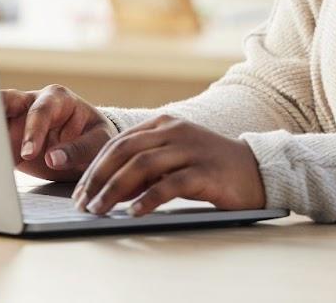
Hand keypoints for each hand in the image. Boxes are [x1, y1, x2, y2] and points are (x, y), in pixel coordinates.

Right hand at [2, 85, 112, 181]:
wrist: (90, 149)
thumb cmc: (96, 138)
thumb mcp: (99, 142)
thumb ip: (79, 149)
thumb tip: (53, 158)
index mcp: (57, 99)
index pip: (40, 111)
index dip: (32, 131)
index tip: (29, 154)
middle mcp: (31, 104)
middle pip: (5, 102)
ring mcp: (15, 119)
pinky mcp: (5, 137)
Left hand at [72, 114, 265, 215]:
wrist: (256, 170)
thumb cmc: (209, 167)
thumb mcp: (174, 158)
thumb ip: (145, 166)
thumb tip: (109, 189)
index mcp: (163, 124)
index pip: (118, 142)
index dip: (94, 167)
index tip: (80, 192)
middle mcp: (174, 131)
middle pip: (124, 151)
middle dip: (98, 178)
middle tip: (83, 203)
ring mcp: (190, 149)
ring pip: (142, 166)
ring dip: (115, 189)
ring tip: (100, 210)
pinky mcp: (205, 171)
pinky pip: (170, 184)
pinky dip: (148, 199)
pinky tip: (135, 212)